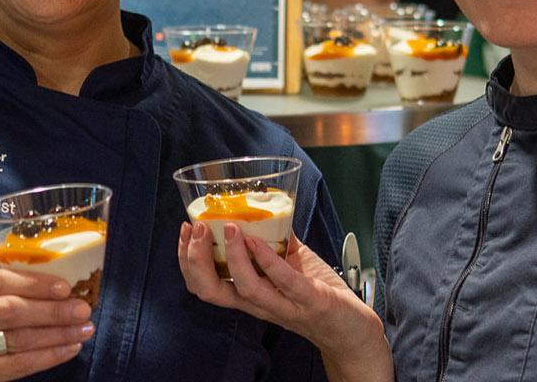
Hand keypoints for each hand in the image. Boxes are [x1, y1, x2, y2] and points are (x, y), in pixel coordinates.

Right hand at [0, 267, 94, 380]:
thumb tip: (54, 284)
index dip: (34, 284)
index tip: (65, 286)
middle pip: (9, 311)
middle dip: (52, 311)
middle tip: (82, 308)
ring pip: (16, 340)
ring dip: (56, 335)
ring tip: (82, 329)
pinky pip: (16, 366)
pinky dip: (46, 357)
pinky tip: (67, 349)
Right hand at [177, 222, 391, 380]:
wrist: (351, 327)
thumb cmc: (318, 296)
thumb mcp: (289, 266)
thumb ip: (274, 242)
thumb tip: (264, 209)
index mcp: (248, 295)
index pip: (204, 284)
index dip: (187, 260)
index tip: (185, 231)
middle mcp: (258, 304)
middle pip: (211, 290)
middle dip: (196, 259)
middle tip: (196, 229)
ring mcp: (283, 304)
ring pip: (244, 287)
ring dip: (232, 255)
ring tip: (230, 228)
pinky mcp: (308, 300)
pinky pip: (284, 282)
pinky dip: (268, 259)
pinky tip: (259, 240)